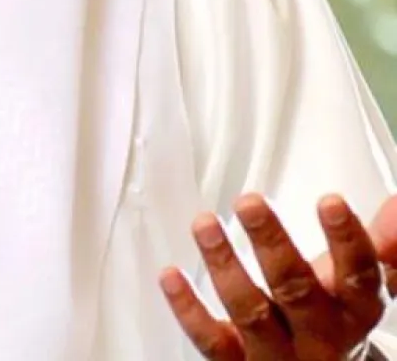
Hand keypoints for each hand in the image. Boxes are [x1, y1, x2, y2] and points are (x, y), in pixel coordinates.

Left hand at [161, 190, 396, 358]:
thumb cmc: (331, 317)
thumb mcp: (356, 280)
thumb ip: (378, 240)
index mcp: (353, 312)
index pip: (359, 277)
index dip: (346, 239)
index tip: (329, 200)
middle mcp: (319, 337)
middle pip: (297, 291)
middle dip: (272, 244)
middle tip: (248, 202)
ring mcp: (278, 356)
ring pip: (252, 313)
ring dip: (225, 266)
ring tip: (204, 224)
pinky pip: (213, 342)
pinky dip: (189, 310)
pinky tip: (170, 276)